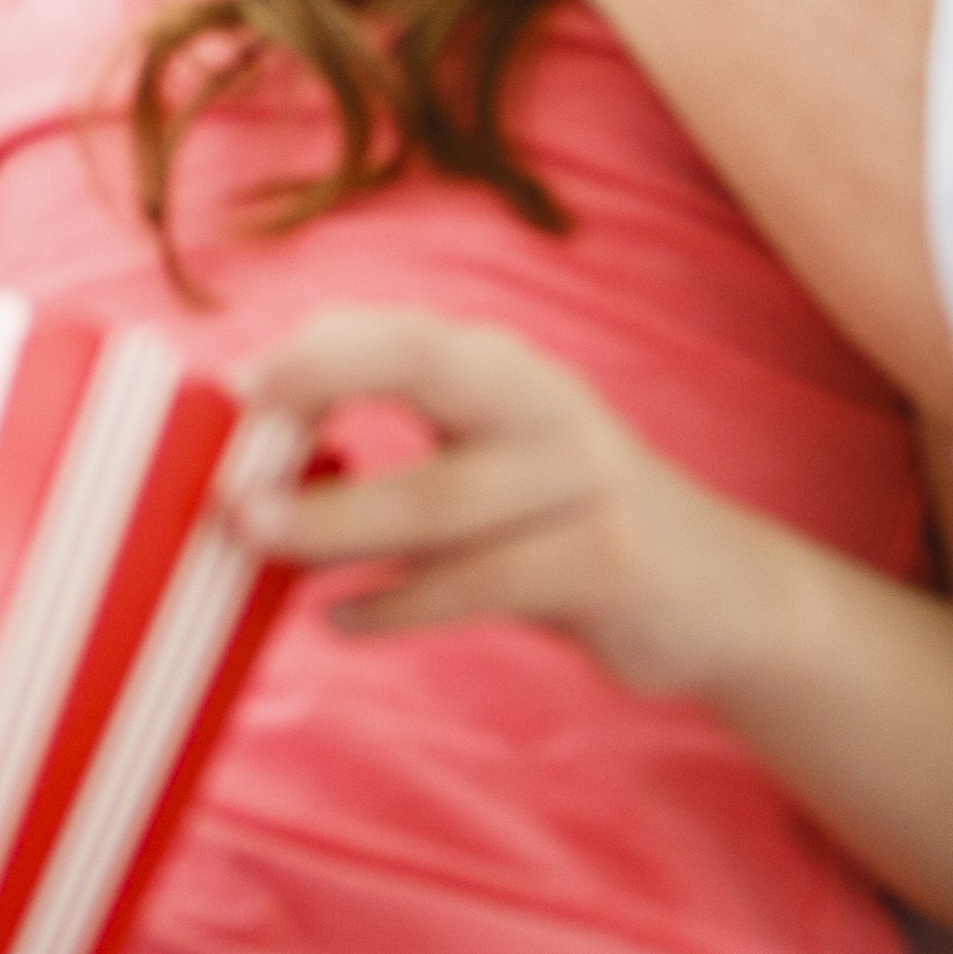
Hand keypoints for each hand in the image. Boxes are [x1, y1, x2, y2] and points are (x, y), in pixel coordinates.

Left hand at [229, 306, 786, 702]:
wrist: (722, 595)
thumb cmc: (562, 528)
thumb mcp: (490, 472)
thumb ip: (398, 462)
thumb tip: (252, 475)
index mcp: (506, 371)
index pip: (404, 333)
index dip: (316, 350)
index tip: (230, 386)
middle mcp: (548, 403)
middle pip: (430, 368)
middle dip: (321, 389)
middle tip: (233, 439)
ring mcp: (585, 480)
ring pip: (443, 498)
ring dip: (336, 520)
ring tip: (254, 538)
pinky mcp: (609, 560)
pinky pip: (483, 582)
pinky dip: (401, 604)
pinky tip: (342, 620)